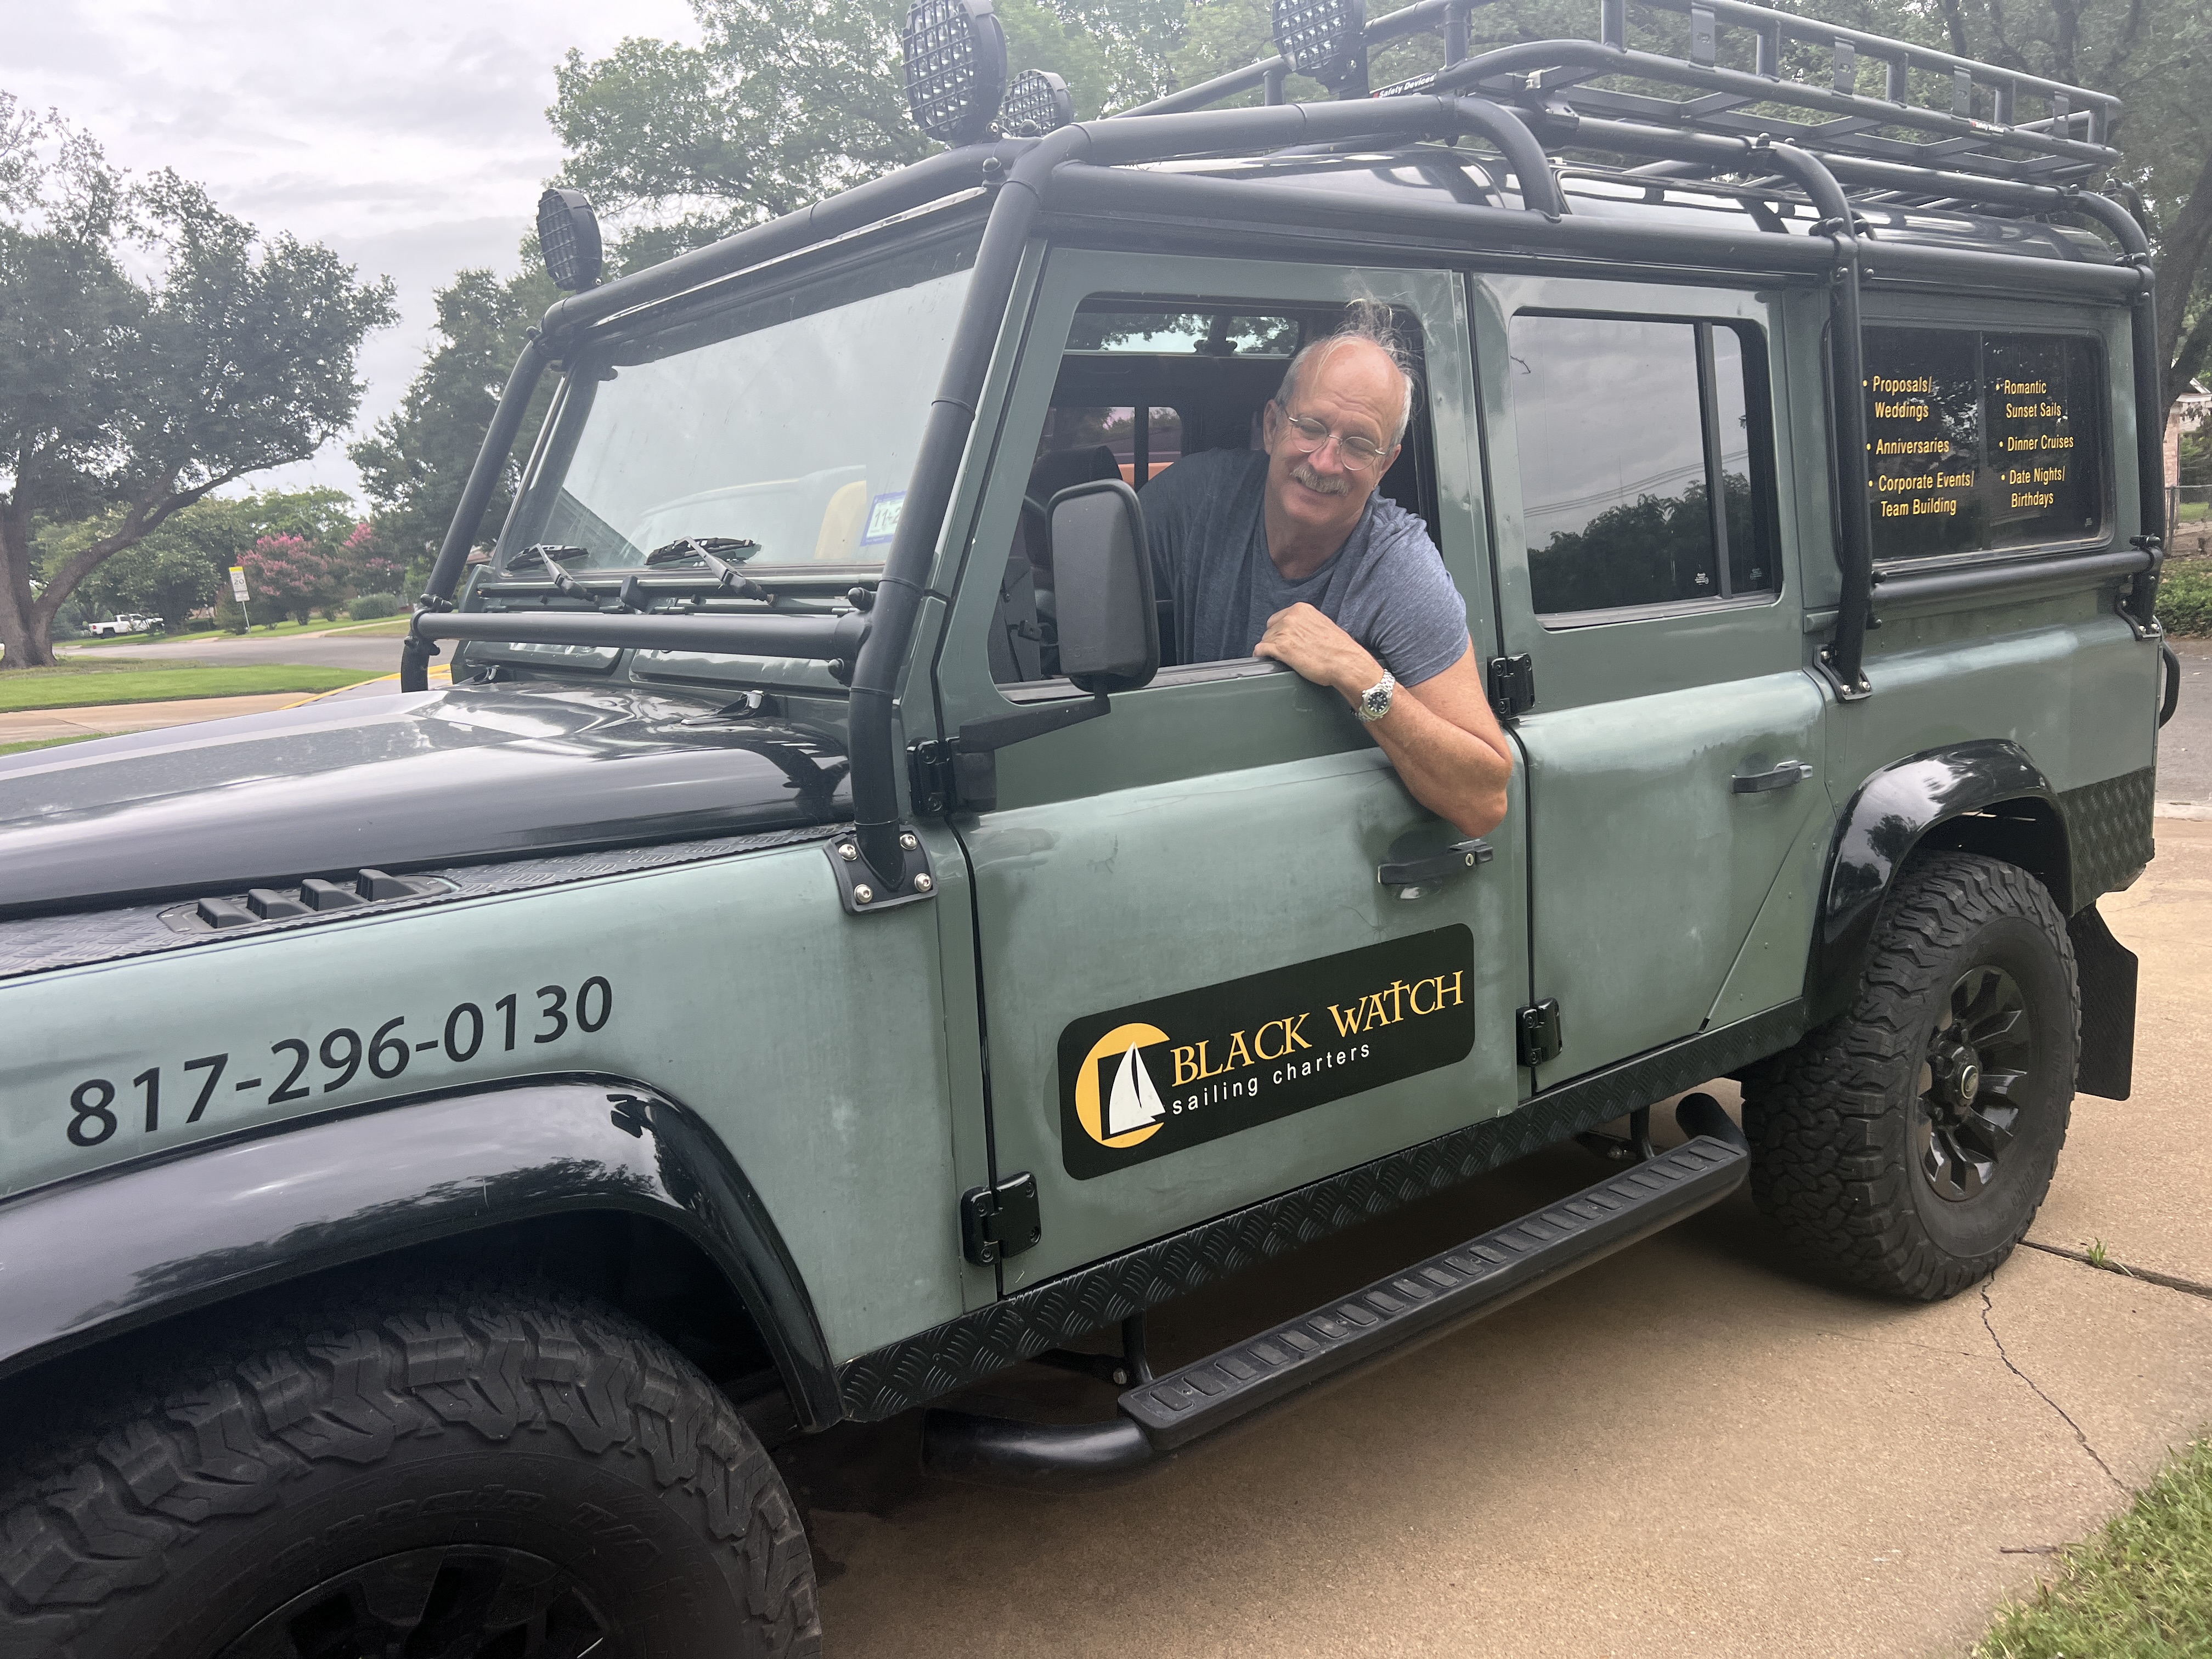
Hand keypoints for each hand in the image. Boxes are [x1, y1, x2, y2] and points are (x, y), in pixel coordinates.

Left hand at [1254, 603, 1383, 704]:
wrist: (1346, 662)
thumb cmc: (1339, 648)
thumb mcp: (1322, 625)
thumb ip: (1306, 624)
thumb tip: (1298, 631)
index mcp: (1301, 610)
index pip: (1278, 618)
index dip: (1279, 631)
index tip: (1283, 639)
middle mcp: (1291, 618)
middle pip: (1270, 630)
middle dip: (1275, 641)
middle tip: (1283, 652)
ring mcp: (1285, 632)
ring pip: (1265, 640)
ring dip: (1270, 650)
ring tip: (1279, 659)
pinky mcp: (1281, 649)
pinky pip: (1261, 650)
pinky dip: (1262, 655)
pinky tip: (1266, 659)